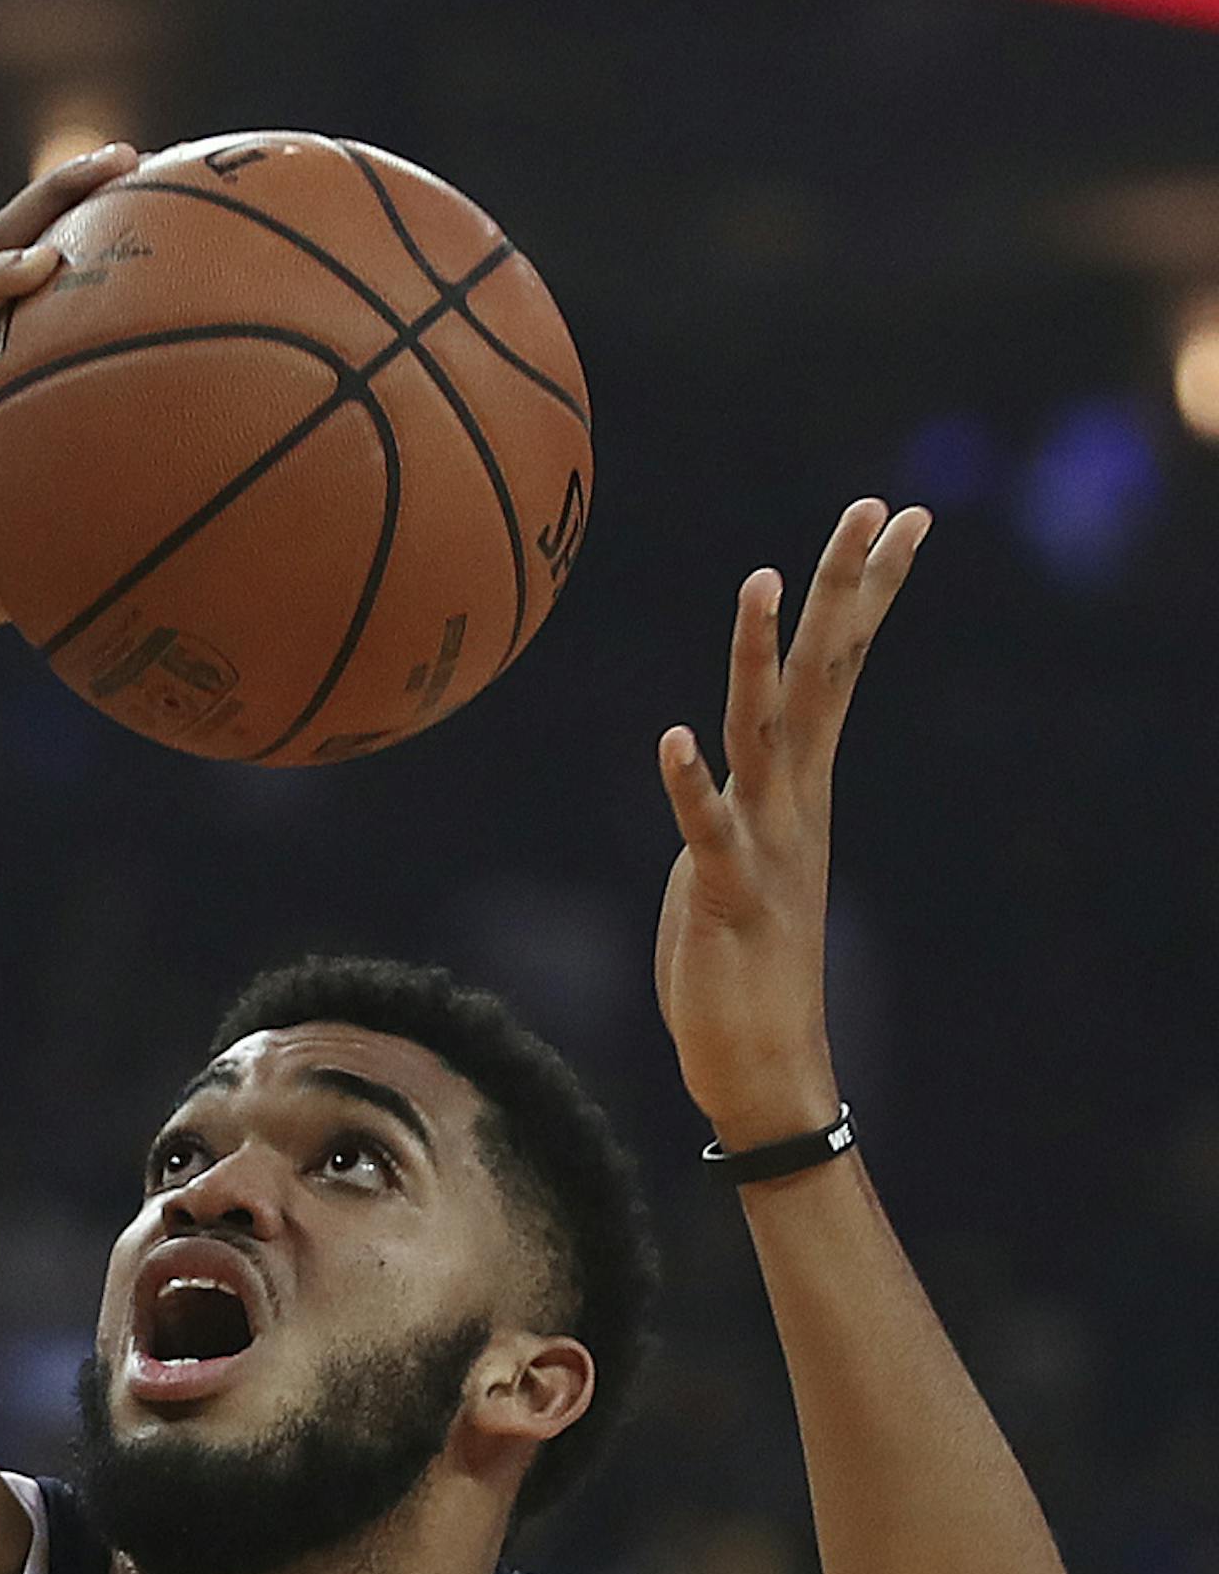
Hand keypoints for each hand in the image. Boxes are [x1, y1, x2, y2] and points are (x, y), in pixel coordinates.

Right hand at [0, 147, 138, 648]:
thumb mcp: (20, 557)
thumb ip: (71, 534)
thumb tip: (151, 549)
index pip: (40, 305)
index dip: (89, 260)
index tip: (153, 233)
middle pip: (23, 252)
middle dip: (77, 197)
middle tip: (143, 163)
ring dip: (49, 203)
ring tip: (113, 164)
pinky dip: (1, 282)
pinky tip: (47, 259)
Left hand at [654, 498, 927, 1147]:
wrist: (761, 1067)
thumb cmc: (743, 966)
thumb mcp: (736, 856)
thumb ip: (735, 799)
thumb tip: (714, 755)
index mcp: (799, 789)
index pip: (839, 668)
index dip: (866, 591)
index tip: (900, 515)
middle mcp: (793, 805)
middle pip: (822, 675)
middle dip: (846, 589)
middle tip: (874, 505)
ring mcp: (762, 847)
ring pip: (764, 735)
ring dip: (759, 659)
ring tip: (761, 580)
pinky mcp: (722, 897)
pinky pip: (707, 832)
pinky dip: (691, 785)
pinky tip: (673, 738)